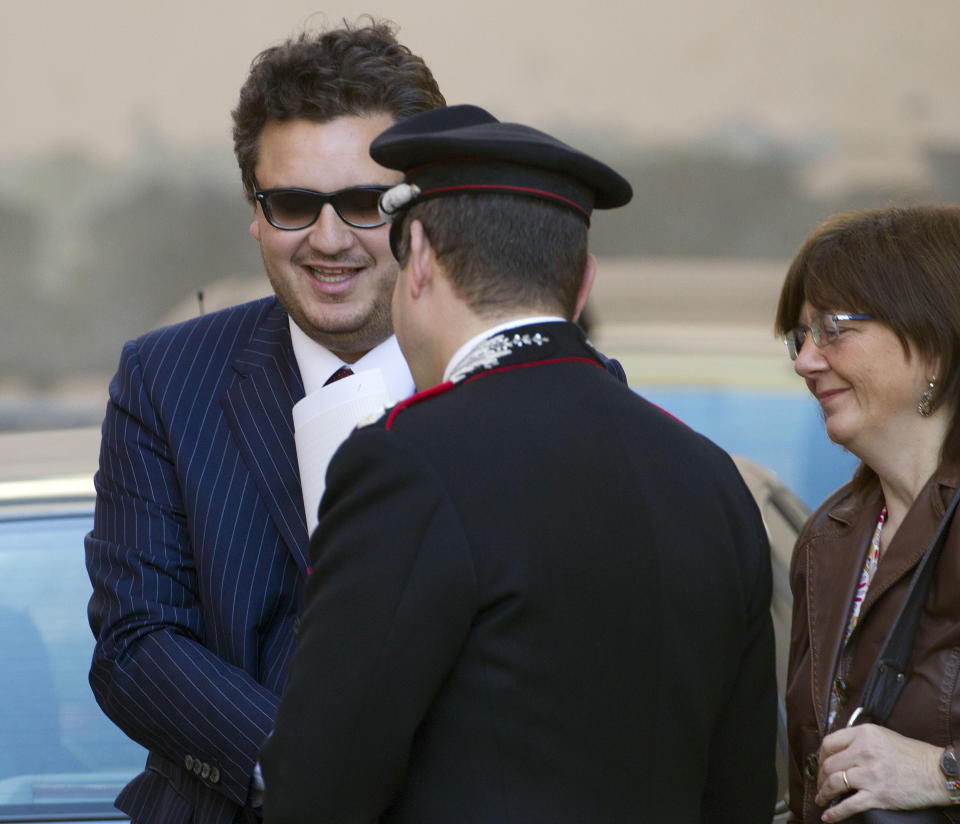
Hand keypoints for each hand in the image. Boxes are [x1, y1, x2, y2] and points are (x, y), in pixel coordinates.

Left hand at [815, 724, 946, 821]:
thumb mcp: (882, 736)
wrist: (936, 772)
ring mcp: (869, 774)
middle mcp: (863, 751)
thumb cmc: (912, 755)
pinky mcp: (877, 794)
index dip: (821, 756)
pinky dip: (835, 812)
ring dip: (823, 794)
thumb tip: (840, 750)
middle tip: (819, 784)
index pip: (829, 743)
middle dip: (819, 777)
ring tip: (821, 799)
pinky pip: (848, 805)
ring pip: (833, 783)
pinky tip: (828, 816)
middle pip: (828, 764)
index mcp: (863, 734)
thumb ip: (860, 740)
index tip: (820, 764)